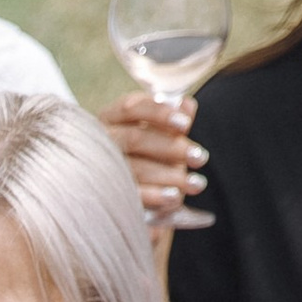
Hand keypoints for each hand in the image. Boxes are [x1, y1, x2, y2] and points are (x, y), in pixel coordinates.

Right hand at [102, 89, 204, 226]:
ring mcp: (101, 168)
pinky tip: (175, 197)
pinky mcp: (106, 195)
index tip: (186, 124)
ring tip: (196, 183)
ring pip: (135, 169)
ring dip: (169, 176)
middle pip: (135, 139)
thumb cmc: (145, 156)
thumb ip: (173, 121)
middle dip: (171, 148)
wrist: (124, 194)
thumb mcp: (161, 137)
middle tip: (200, 157)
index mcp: (112, 117)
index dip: (160, 113)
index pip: (133, 107)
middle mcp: (102, 140)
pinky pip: (131, 194)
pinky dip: (155, 195)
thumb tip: (186, 104)